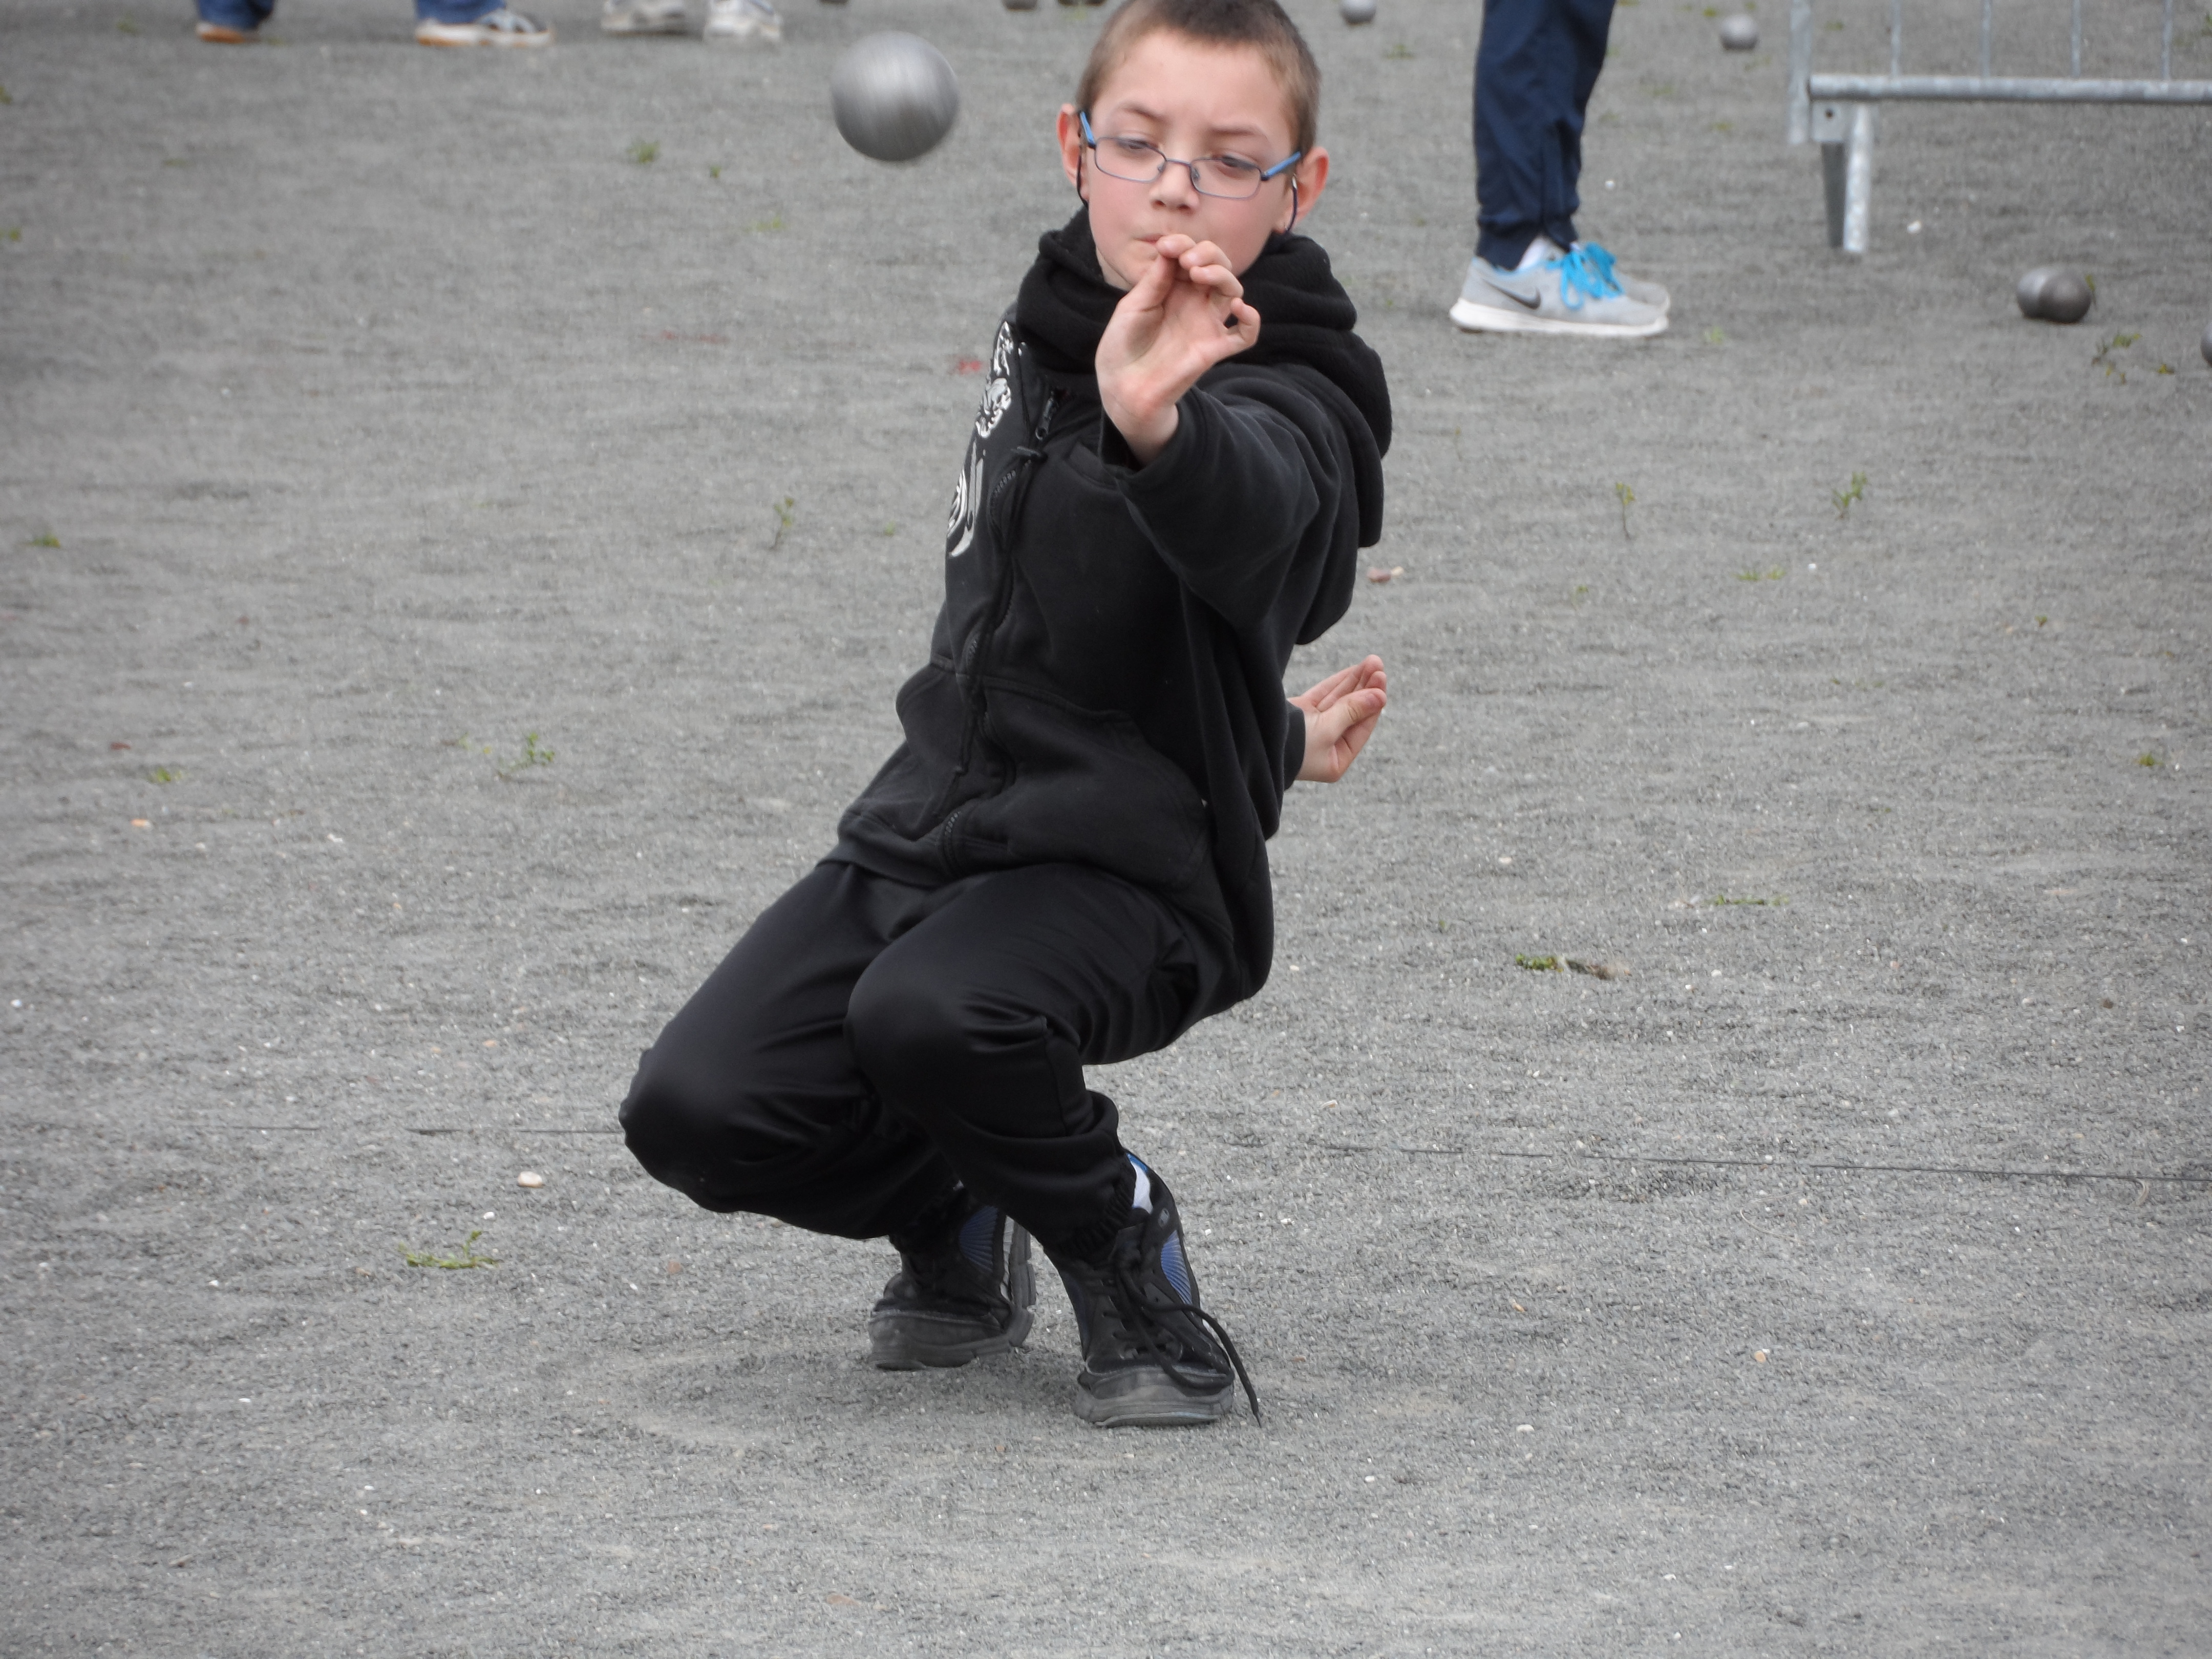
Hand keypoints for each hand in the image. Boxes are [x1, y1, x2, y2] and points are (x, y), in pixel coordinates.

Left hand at [1096, 234, 1259, 464]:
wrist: (1122, 385)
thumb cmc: (1123, 343)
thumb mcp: (1134, 305)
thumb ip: (1156, 279)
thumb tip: (1172, 248)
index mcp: (1174, 286)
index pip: (1191, 254)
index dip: (1184, 244)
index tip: (1166, 247)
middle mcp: (1194, 301)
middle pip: (1218, 266)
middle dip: (1209, 253)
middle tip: (1188, 260)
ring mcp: (1206, 323)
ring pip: (1233, 291)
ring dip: (1222, 275)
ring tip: (1198, 274)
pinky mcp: (1214, 348)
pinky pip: (1245, 335)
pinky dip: (1251, 321)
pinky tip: (1240, 308)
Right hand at [1292, 655, 1385, 782]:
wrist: (1250, 743)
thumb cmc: (1291, 746)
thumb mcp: (1327, 730)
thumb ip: (1352, 711)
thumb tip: (1380, 697)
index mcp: (1335, 760)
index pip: (1361, 727)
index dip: (1373, 702)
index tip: (1381, 679)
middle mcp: (1326, 746)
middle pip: (1352, 712)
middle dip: (1365, 687)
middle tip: (1377, 664)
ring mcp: (1312, 729)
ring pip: (1339, 702)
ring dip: (1354, 682)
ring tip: (1370, 662)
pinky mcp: (1299, 715)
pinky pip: (1323, 698)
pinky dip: (1336, 684)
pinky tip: (1352, 671)